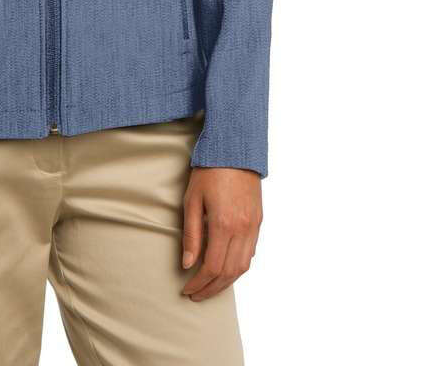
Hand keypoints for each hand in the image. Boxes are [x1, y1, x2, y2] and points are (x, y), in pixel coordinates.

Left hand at [179, 167, 261, 300]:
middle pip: (229, 273)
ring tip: (210, 287)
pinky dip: (238, 267)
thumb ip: (191, 234)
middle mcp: (242, 229)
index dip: (199, 283)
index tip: (187, 289)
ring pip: (243, 267)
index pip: (212, 267)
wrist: (235, 150)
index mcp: (224, 225)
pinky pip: (250, 253)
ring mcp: (253, 227)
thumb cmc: (209, 171)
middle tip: (196, 295)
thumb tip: (187, 264)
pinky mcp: (258, 222)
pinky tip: (226, 269)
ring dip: (226, 282)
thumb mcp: (192, 200)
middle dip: (211, 288)